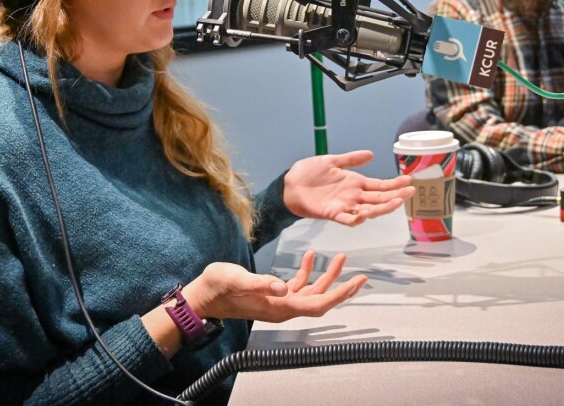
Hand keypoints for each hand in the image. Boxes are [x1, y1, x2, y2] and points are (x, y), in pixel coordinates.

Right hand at [184, 250, 365, 321]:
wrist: (203, 295)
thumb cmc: (217, 288)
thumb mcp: (238, 279)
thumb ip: (261, 282)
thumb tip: (283, 285)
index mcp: (278, 307)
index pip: (317, 305)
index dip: (339, 295)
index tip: (356, 284)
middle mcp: (283, 307)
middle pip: (321, 300)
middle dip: (342, 287)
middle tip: (361, 276)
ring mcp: (279, 301)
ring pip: (312, 292)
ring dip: (327, 276)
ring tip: (340, 258)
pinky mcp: (273, 294)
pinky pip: (298, 285)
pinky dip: (307, 272)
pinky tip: (309, 256)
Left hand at [283, 150, 414, 225]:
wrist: (288, 185)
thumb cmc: (307, 173)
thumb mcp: (331, 161)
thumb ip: (351, 160)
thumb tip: (371, 154)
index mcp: (354, 183)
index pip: (379, 185)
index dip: (394, 184)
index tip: (409, 181)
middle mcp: (353, 196)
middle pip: (379, 198)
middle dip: (395, 196)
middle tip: (411, 192)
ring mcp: (344, 205)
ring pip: (369, 210)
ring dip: (382, 208)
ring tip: (396, 202)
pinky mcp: (332, 213)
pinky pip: (348, 219)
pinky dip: (357, 218)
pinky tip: (367, 214)